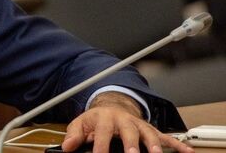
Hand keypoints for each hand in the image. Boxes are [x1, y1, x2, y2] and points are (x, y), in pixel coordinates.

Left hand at [61, 92, 192, 152]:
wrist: (112, 106)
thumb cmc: (97, 119)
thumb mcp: (81, 123)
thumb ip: (74, 135)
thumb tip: (66, 147)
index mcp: (105, 119)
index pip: (102, 133)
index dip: (101, 146)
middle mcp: (124, 121)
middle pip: (129, 132)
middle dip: (132, 144)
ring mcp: (139, 125)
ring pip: (149, 134)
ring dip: (154, 145)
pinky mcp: (150, 130)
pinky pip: (166, 137)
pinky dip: (177, 144)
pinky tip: (187, 152)